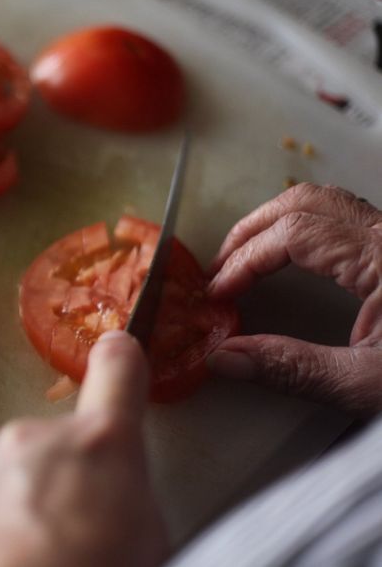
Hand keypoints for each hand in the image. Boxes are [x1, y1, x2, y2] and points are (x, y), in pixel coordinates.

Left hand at [0, 331, 168, 566]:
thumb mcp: (150, 539)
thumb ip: (127, 494)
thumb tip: (109, 496)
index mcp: (100, 444)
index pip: (117, 375)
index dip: (119, 361)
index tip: (116, 350)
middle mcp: (31, 440)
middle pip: (48, 450)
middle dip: (56, 483)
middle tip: (67, 539)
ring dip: (11, 512)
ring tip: (26, 564)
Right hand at [208, 182, 381, 416]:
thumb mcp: (368, 384)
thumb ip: (293, 369)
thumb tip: (227, 358)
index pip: (294, 233)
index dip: (245, 259)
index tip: (220, 292)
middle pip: (305, 201)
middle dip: (251, 229)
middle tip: (220, 268)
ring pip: (325, 202)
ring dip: (275, 224)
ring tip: (245, 259)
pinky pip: (344, 220)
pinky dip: (302, 231)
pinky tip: (289, 261)